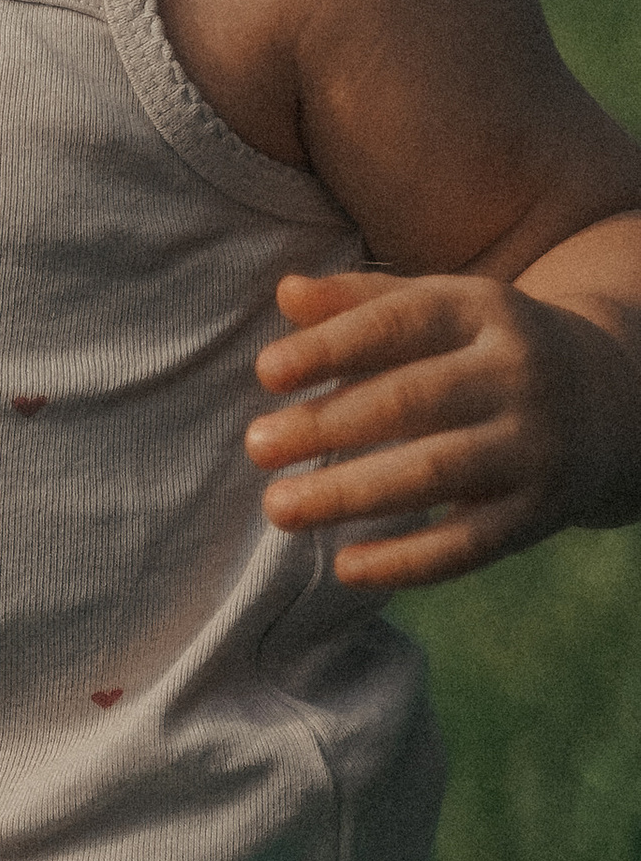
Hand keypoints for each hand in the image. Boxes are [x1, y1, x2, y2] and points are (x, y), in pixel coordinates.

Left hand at [246, 267, 625, 587]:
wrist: (617, 400)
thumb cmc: (488, 350)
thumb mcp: (443, 308)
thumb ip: (362, 302)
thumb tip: (286, 293)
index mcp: (483, 311)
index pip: (402, 323)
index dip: (333, 346)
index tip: (266, 372)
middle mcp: (514, 375)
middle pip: (413, 400)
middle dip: (329, 426)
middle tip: (256, 446)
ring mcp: (533, 446)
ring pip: (436, 473)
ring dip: (351, 494)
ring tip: (278, 509)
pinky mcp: (539, 511)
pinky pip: (470, 543)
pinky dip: (407, 560)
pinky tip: (345, 567)